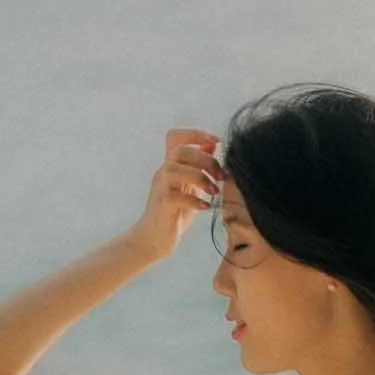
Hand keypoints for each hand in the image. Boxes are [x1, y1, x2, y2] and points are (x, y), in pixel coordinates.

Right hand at [128, 126, 222, 264]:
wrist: (154, 240)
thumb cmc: (175, 213)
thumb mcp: (190, 187)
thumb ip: (198, 168)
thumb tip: (213, 146)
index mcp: (171, 166)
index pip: (175, 137)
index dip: (195, 134)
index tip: (216, 143)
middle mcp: (163, 173)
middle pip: (179, 151)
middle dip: (205, 160)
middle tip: (221, 176)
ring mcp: (160, 189)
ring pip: (174, 170)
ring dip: (199, 178)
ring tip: (213, 191)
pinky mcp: (162, 206)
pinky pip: (174, 196)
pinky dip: (194, 200)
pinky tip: (206, 206)